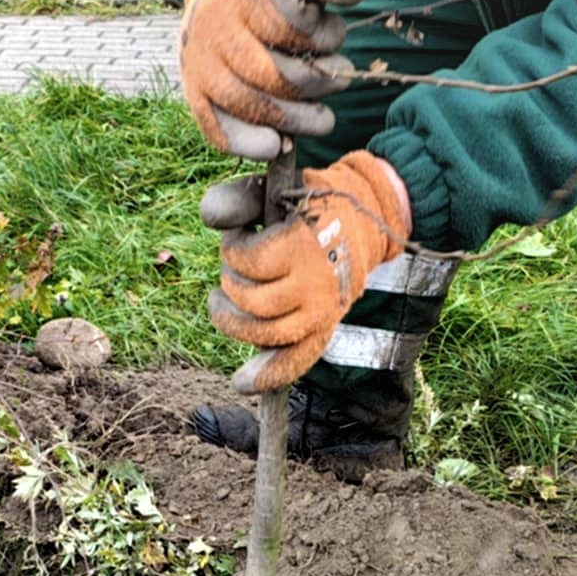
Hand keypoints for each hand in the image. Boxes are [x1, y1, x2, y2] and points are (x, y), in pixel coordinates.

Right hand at [178, 0, 367, 161]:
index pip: (288, 25)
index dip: (322, 36)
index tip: (334, 32)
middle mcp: (212, 24)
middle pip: (269, 73)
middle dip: (315, 84)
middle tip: (341, 80)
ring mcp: (199, 60)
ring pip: (245, 104)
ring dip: (293, 120)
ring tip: (324, 120)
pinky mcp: (194, 89)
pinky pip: (215, 126)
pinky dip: (246, 143)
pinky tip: (276, 146)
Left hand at [202, 151, 409, 392]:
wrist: (366, 221)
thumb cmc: (310, 206)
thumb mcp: (277, 192)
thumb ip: (240, 199)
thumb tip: (210, 218)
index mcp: (304, 246)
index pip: (251, 262)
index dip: (233, 250)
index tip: (238, 238)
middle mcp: (315, 285)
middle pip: (252, 302)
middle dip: (231, 284)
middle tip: (233, 269)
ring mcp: (321, 312)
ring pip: (265, 334)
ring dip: (234, 322)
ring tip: (222, 304)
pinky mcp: (324, 328)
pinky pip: (295, 362)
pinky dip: (269, 375)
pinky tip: (243, 383)